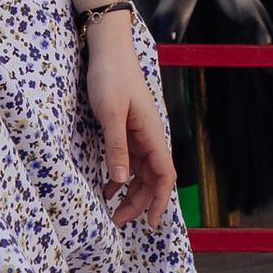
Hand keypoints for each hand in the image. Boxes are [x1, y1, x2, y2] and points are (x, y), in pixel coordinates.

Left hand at [84, 11, 176, 228]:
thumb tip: (120, 180)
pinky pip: (128, 160)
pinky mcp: (126, 128)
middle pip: (152, 179)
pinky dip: (120, 177)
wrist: (107, 49)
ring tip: (112, 210)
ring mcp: (138, 133)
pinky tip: (107, 187)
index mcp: (151, 133)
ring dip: (129, 192)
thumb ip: (116, 147)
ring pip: (140, 172)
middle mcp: (149, 136)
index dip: (160, 201)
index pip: (164, 175)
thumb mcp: (110, 113)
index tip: (151, 223)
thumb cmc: (110, 77)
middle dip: (139, 203)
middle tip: (117, 221)